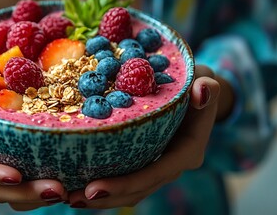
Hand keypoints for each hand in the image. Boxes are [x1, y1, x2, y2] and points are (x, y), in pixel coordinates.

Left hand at [67, 65, 221, 208]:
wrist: (198, 93)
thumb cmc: (197, 82)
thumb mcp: (204, 79)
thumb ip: (207, 85)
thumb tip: (202, 91)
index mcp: (188, 150)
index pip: (156, 172)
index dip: (125, 183)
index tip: (93, 189)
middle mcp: (173, 164)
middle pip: (139, 189)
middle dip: (107, 197)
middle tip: (72, 198)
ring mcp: (159, 165)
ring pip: (132, 191)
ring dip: (102, 198)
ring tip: (69, 197)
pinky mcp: (147, 160)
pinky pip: (126, 178)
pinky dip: (106, 183)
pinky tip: (78, 182)